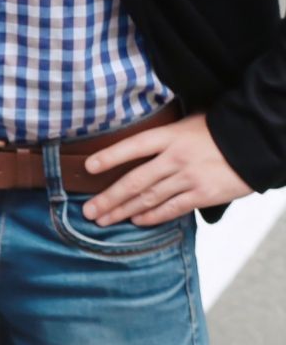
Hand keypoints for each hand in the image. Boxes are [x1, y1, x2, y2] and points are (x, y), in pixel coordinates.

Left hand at [82, 114, 254, 226]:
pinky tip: (136, 221)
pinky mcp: (203, 194)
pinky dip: (152, 217)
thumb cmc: (219, 130)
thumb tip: (135, 143)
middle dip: (108, 198)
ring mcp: (189, 178)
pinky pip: (171, 209)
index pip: (133, 146)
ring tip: (104, 220)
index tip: (88, 167)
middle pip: (134, 181)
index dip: (109, 156)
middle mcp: (176, 158)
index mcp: (170, 136)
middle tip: (89, 210)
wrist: (256, 142)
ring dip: (123, 211)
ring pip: (148, 199)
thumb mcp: (188, 122)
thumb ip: (163, 135)